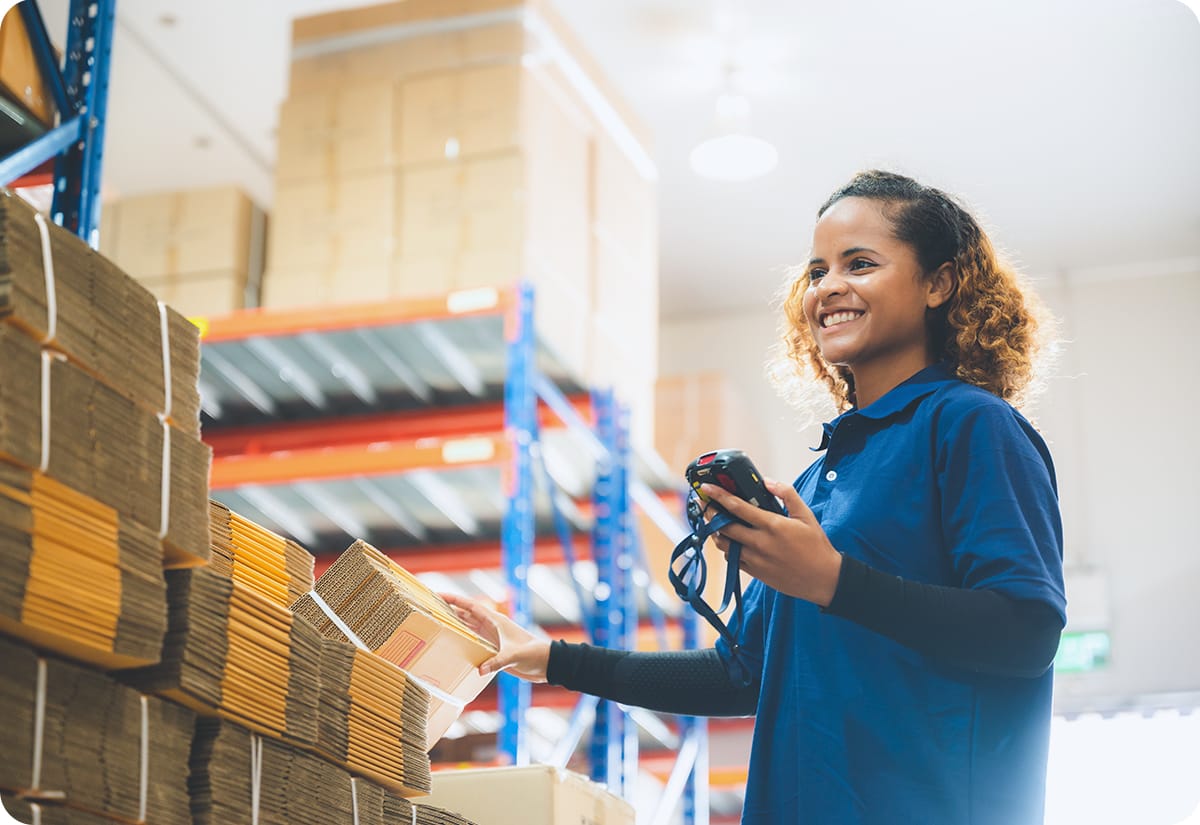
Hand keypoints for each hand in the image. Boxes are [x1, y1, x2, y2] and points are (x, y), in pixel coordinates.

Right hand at [441, 593, 551, 680]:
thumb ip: (497, 662)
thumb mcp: (514, 656)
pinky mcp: (493, 650)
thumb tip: (480, 670)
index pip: (471, 606)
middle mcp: (491, 627)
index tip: (438, 594)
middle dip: (449, 611)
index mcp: (496, 621)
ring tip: (436, 624)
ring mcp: (492, 638)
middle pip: (466, 615)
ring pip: (468, 629)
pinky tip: (452, 647)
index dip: (455, 600)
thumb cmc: (533, 654)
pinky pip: (473, 643)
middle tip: (430, 608)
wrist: (546, 664)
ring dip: (454, 626)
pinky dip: (462, 643)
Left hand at [701, 479, 842, 606]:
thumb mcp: (806, 515)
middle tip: (704, 505)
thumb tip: (767, 482)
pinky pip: (732, 559)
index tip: (706, 489)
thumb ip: (787, 494)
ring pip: (724, 544)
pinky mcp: (755, 573)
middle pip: (724, 526)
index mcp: (772, 525)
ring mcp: (756, 560)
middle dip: (710, 513)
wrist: (823, 579)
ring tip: (716, 523)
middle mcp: (760, 543)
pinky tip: (732, 542)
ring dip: (717, 532)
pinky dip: (728, 549)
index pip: (737, 507)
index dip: (718, 496)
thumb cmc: (816, 546)